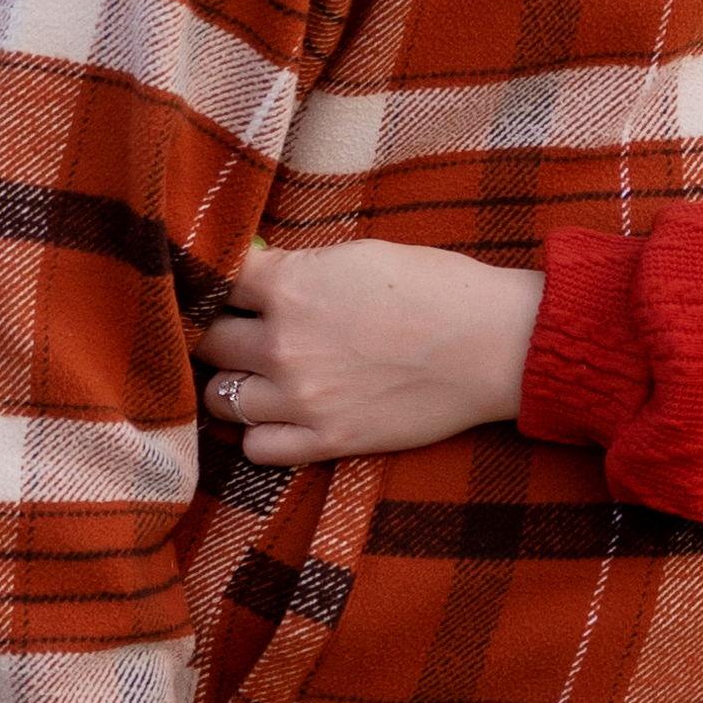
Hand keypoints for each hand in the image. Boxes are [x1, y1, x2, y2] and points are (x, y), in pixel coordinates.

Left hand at [206, 241, 546, 463]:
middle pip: (208, 340)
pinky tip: (280, 414)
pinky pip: (256, 447)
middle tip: (240, 328)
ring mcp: (301, 398)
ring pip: (220, 397)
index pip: (213, 280)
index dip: (215, 279)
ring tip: (259, 373)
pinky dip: (260, 431)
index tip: (223, 283)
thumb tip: (253, 271)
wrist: (495, 345)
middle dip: (219, 330)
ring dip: (234, 383)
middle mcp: (283, 344)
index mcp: (290, 286)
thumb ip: (298, 267)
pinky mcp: (327, 440)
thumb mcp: (359, 255)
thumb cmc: (437, 288)